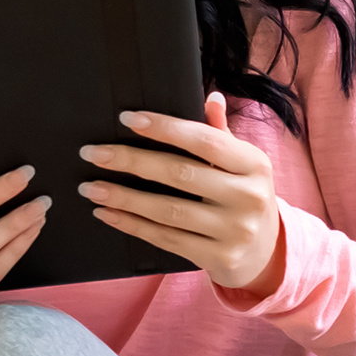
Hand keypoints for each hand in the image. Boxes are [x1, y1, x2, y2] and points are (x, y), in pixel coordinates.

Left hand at [80, 110, 288, 293]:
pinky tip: (107, 213)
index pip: (205, 140)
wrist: (265, 253)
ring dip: (123, 197)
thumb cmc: (243, 198)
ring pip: (167, 210)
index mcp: (255, 165)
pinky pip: (166, 238)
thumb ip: (221, 134)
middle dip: (131, 161)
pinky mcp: (218, 258)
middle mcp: (249, 197)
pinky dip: (132, 225)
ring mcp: (235, 231)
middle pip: (180, 173)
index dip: (165, 128)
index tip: (126, 119)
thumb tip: (211, 97)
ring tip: (90, 187)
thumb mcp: (242, 165)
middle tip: (93, 153)